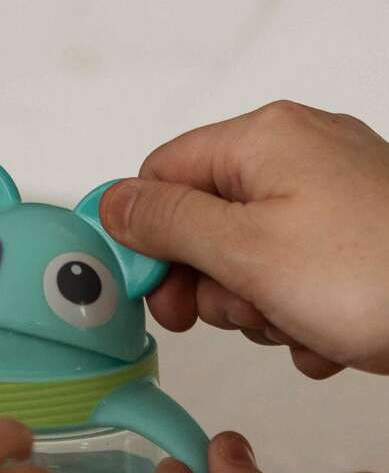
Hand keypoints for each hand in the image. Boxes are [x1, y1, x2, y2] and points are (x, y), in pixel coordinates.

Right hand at [98, 100, 388, 379]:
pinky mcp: (356, 240)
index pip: (161, 175)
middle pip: (203, 223)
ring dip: (255, 309)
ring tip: (295, 322)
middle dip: (208, 282)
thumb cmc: (375, 274)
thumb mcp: (244, 250)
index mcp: (263, 140)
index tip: (151, 289)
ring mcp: (332, 198)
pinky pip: (293, 278)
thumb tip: (111, 202)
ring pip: (246, 260)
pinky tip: (324, 332)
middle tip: (227, 314)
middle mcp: (298, 156)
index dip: (145, 237)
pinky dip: (297, 315)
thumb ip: (166, 223)